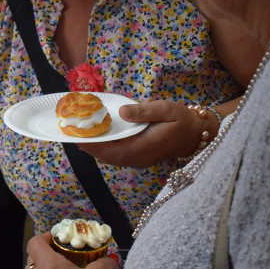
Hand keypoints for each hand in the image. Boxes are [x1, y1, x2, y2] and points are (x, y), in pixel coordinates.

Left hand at [77, 100, 203, 167]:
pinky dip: (105, 149)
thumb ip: (144, 111)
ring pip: (111, 158)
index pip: (111, 149)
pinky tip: (97, 138)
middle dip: (89, 146)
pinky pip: (117, 156)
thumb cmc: (182, 119)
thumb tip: (122, 112)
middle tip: (71, 133)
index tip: (76, 136)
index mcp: (143, 147)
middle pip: (107, 156)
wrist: (198, 134)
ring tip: (79, 135)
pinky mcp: (140, 158)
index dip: (92, 144)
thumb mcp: (166, 109)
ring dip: (95, 148)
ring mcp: (139, 160)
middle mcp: (139, 157)